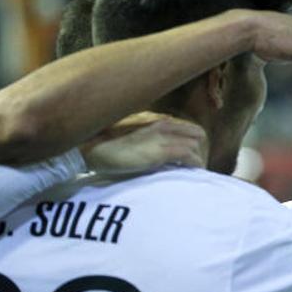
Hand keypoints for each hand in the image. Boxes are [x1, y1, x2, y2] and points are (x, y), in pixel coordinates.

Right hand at [81, 111, 208, 173]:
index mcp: (154, 119)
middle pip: (197, 134)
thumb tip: (158, 153)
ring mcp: (163, 136)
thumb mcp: (130, 135)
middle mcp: (162, 123)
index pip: (185, 127)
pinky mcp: (162, 150)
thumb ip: (147, 138)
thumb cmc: (104, 144)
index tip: (192, 156)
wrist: (90, 147)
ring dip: (198, 159)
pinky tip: (194, 172)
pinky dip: (195, 164)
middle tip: (196, 166)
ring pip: (196, 145)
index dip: (192, 141)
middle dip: (200, 150)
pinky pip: (189, 156)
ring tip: (195, 172)